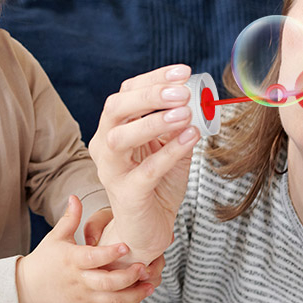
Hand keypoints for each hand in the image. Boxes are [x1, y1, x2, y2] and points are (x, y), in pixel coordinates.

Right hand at [16, 195, 160, 302]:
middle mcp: (79, 280)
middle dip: (128, 277)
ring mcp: (82, 296)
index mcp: (72, 259)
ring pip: (110, 301)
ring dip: (133, 296)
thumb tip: (75, 196)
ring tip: (150, 287)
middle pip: (106, 283)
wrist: (29, 287)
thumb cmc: (45, 257)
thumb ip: (70, 218)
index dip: (110, 252)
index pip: (93, 257)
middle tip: (145, 267)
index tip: (126, 245)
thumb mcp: (56, 236)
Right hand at [88, 64, 198, 261]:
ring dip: (153, 122)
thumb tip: (198, 101)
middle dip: (148, 95)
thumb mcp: (171, 147)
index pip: (126, 92)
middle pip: (115, 109)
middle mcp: (104, 145)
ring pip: (121, 138)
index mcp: (112, 128)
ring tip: (185, 114)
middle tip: (181, 91)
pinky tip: (191, 138)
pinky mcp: (126, 195)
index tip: (184, 72)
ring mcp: (111, 170)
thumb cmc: (157, 185)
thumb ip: (180, 126)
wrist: (147, 230)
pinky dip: (169, 151)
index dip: (154, 79)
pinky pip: (146, 170)